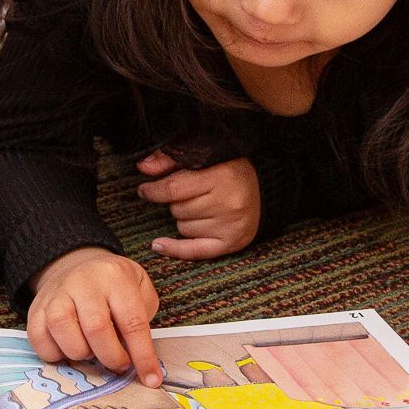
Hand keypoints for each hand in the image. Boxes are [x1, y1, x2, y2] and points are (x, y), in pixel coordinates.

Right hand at [27, 247, 163, 386]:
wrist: (76, 265)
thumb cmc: (114, 285)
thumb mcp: (140, 288)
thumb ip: (143, 318)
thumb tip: (139, 357)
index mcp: (114, 276)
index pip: (132, 321)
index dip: (142, 355)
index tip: (151, 379)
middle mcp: (82, 282)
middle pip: (96, 329)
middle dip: (111, 357)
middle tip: (119, 364)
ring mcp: (55, 294)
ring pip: (64, 332)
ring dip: (81, 354)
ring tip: (91, 351)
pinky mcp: (35, 308)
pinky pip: (39, 339)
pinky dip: (54, 354)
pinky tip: (68, 350)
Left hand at [137, 151, 259, 259]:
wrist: (265, 189)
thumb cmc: (230, 170)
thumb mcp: (204, 157)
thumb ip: (171, 160)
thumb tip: (143, 168)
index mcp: (222, 176)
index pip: (174, 189)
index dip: (153, 190)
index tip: (144, 190)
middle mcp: (228, 203)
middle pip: (178, 209)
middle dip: (176, 202)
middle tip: (191, 194)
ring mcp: (231, 225)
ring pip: (183, 227)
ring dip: (184, 218)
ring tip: (202, 207)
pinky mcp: (232, 242)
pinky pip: (194, 251)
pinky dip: (175, 249)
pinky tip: (159, 244)